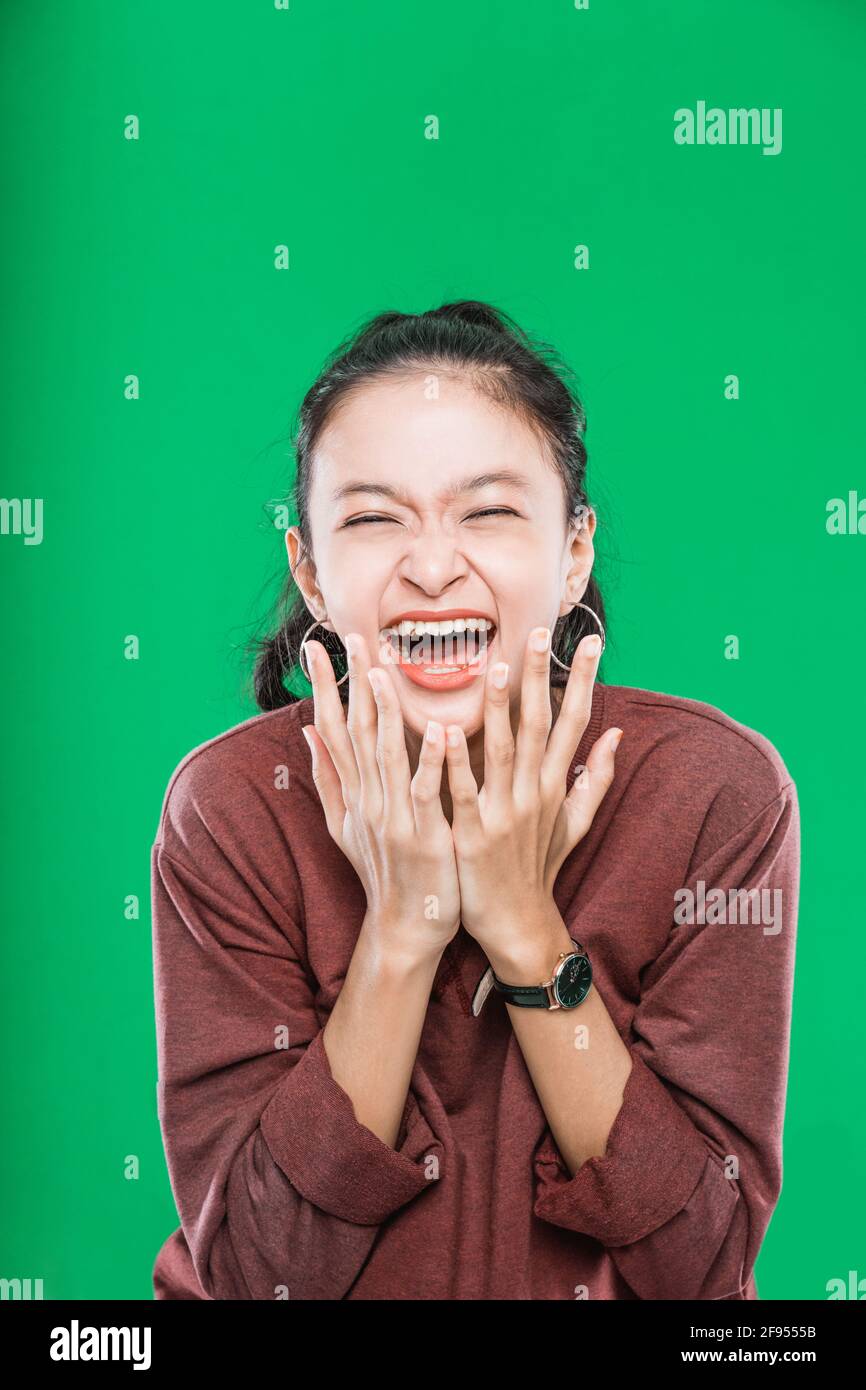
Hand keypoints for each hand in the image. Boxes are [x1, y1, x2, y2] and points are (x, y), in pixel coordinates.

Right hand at [301, 632, 461, 966]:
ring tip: (382, 671)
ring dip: (384, 711)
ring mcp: (394, 818)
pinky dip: (432, 761)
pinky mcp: (424, 836)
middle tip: (351, 638)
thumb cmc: (385, 872)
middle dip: (352, 683)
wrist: (406, 927)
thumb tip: (306, 732)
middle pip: (356, 732)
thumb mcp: (347, 824)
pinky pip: (427, 792)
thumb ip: (328, 776)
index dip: (324, 687)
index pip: (333, 728)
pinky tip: (439, 730)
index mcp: (355, 792)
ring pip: (386, 755)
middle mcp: (369, 799)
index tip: (315, 648)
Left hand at [441, 627, 621, 970]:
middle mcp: (534, 793)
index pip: (574, 721)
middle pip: (541, 725)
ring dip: (498, 708)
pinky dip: (455, 762)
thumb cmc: (538, 869)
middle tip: (540, 631)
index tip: (592, 642)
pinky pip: (462, 791)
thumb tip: (615, 735)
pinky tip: (445, 730)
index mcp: (554, 785)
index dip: (584, 680)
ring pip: (502, 750)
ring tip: (494, 666)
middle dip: (541, 676)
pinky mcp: (473, 835)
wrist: (518, 925)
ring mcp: (504, 814)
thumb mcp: (574, 823)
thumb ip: (594, 778)